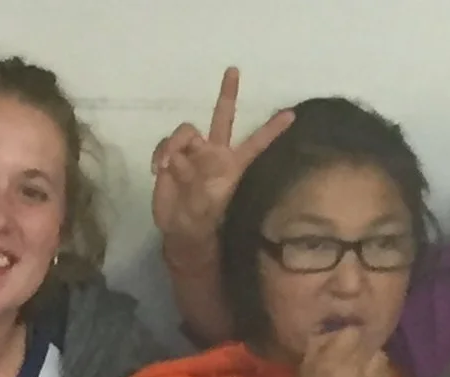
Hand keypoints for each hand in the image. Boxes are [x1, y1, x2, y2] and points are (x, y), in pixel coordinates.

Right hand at [152, 69, 293, 271]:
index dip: (272, 130)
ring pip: (187, 131)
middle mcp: (214, 153)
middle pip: (223, 117)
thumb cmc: (204, 223)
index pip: (256, 143)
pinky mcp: (172, 159)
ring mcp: (193, 154)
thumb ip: (203, 182)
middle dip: (227, 93)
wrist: (182, 232)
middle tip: (233, 70)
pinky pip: (166, 146)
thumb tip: (186, 159)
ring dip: (176, 144)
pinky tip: (158, 169)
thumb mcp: (211, 207)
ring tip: (167, 165)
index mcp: (233, 165)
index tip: (292, 115)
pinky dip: (161, 154)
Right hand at [287, 325, 392, 376]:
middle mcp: (356, 370)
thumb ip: (321, 345)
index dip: (348, 334)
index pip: (352, 332)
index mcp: (333, 362)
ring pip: (380, 357)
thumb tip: (335, 331)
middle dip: (361, 345)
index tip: (343, 339)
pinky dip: (378, 372)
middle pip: (368, 343)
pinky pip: (385, 373)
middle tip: (353, 352)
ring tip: (362, 365)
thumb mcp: (306, 367)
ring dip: (372, 358)